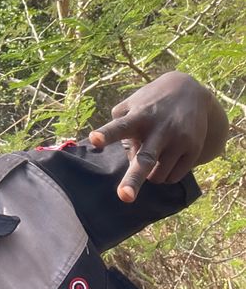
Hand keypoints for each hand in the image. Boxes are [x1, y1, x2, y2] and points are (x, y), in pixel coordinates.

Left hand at [89, 72, 227, 203]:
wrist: (190, 91)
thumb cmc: (151, 103)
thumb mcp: (132, 104)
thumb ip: (121, 127)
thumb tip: (129, 158)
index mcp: (138, 116)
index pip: (119, 126)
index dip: (106, 134)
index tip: (94, 139)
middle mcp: (159, 128)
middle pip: (145, 159)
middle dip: (133, 180)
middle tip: (124, 197)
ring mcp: (178, 140)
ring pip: (157, 176)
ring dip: (149, 175)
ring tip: (152, 156)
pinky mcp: (194, 149)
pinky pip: (174, 177)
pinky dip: (165, 174)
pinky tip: (167, 158)